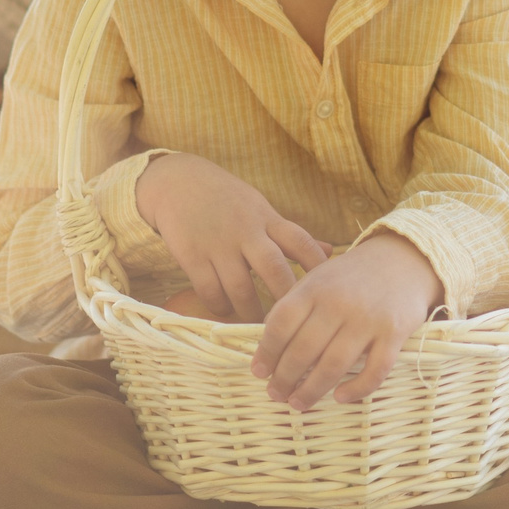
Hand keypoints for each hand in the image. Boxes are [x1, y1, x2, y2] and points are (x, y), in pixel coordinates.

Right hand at [135, 153, 326, 322]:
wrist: (178, 181)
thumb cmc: (227, 199)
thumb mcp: (261, 210)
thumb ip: (291, 235)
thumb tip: (331, 251)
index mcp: (267, 218)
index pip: (301, 241)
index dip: (317, 266)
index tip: (327, 291)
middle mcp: (245, 230)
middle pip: (274, 268)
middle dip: (285, 297)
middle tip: (294, 322)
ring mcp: (218, 244)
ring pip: (240, 287)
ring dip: (251, 310)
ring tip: (259, 327)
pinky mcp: (192, 255)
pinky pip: (209, 290)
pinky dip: (220, 306)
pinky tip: (225, 309)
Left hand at [251, 231, 442, 410]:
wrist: (403, 258)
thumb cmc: (353, 276)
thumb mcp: (319, 278)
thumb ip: (295, 304)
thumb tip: (266, 342)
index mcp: (315, 287)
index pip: (282, 323)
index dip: (267, 351)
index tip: (258, 372)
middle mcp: (339, 303)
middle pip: (304, 349)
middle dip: (285, 378)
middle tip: (276, 394)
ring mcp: (368, 319)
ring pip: (334, 364)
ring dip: (312, 390)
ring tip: (298, 404)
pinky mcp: (394, 333)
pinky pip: (374, 370)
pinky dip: (357, 389)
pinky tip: (340, 397)